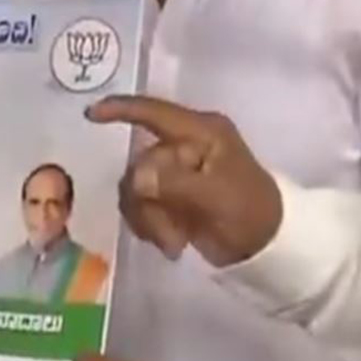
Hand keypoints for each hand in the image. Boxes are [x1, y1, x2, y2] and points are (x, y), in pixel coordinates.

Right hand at [88, 95, 281, 266]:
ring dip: (149, 219)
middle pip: (141, 164)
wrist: (270, 250)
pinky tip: (171, 244)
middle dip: (148, 201)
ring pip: (137, 189)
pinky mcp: (173, 198)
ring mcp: (178, 173)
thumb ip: (174, 184)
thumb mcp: (217, 196)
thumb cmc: (252, 213)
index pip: (154, 113)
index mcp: (202, 133)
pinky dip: (151, 226)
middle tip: (167, 234)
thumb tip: (136, 179)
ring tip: (173, 243)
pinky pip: (143, 206)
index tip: (89, 115)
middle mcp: (185, 147)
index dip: (121, 110)